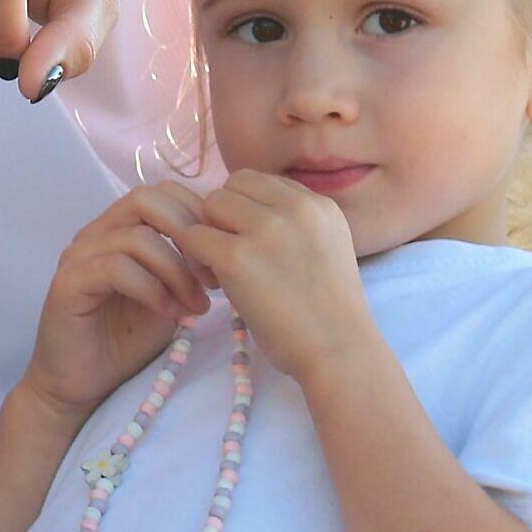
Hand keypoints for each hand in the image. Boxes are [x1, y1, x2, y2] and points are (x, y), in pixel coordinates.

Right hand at [24, 183, 211, 421]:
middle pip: (148, 199)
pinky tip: (170, 314)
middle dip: (190, 235)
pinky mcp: (69, 282)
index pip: (165, 193)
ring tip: (196, 306)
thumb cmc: (126, 341)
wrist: (80, 385)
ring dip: (177, 271)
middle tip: (212, 277)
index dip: (200, 217)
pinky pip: (116, 267)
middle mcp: (97, 233)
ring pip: (137, 237)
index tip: (224, 259)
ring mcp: (79, 255)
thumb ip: (188, 267)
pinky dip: (152, 289)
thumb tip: (226, 248)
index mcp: (121, 228)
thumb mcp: (170, 296)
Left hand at [172, 170, 375, 382]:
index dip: (245, 209)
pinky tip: (214, 283)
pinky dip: (196, 259)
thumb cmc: (330, 312)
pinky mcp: (237, 257)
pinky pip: (193, 237)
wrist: (338, 350)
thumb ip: (296, 222)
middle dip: (224, 217)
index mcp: (319, 204)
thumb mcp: (328, 246)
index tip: (251, 242)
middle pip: (232, 187)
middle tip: (232, 255)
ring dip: (208, 234)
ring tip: (222, 270)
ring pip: (210, 205)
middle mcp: (295, 207)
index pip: (260, 182)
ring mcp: (265, 229)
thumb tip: (247, 210)